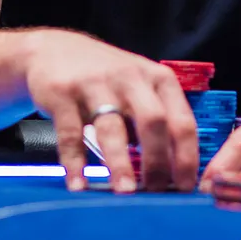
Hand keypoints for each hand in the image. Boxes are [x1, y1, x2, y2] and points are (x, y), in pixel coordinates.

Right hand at [24, 30, 197, 193]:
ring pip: (112, 128)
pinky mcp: (62, 92)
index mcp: (158, 79)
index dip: (186, 158)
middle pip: (152, 121)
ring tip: (124, 192)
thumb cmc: (106, 78)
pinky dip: (75, 163)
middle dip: (157, 161)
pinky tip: (78, 185)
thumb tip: (169, 175)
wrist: (54, 47)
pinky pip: (70, 133)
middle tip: (155, 192)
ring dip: (119, 163)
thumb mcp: (139, 89)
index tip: (184, 188)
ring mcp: (95, 83)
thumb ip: (154, 123)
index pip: (182, 121)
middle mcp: (130, 78)